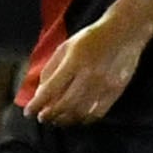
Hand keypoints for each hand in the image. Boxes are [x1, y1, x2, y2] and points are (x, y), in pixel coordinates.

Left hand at [26, 13, 148, 125]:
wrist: (123, 32)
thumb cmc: (91, 38)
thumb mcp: (66, 46)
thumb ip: (51, 69)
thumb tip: (40, 92)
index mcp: (74, 61)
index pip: (51, 89)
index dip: (37, 104)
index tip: (29, 112)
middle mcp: (89, 75)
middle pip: (65, 104)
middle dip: (50, 115)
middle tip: (42, 118)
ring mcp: (104, 85)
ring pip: (81, 112)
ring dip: (65, 120)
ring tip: (56, 120)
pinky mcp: (116, 91)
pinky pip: (97, 113)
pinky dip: (84, 119)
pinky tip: (76, 118)